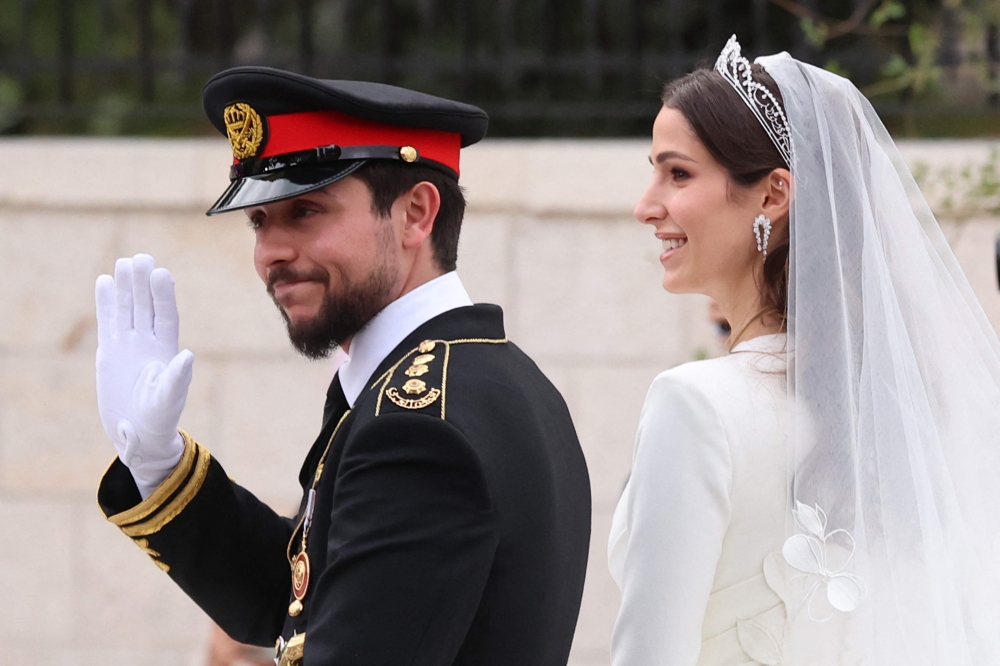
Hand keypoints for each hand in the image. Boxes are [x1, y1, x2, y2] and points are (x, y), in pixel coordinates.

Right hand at [96, 254, 193, 496]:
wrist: (139, 433)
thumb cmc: (160, 419)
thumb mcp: (168, 400)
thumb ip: (176, 379)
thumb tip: (187, 356)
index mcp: (167, 351)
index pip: (165, 316)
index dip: (164, 296)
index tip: (161, 273)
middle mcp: (149, 343)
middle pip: (146, 307)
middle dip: (144, 284)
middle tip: (141, 258)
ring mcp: (129, 345)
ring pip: (127, 310)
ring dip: (125, 287)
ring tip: (123, 262)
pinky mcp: (110, 352)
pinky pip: (108, 322)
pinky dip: (105, 303)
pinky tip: (104, 281)